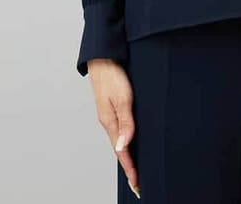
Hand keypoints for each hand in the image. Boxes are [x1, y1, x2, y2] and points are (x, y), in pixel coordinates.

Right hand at [87, 58, 140, 197]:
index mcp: (109, 122)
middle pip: (119, 149)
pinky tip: (130, 142)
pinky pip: (119, 129)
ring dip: (127, 154)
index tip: (136, 184)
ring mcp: (109, 114)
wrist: (103, 57)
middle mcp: (108, 121)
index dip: (129, 168)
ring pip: (119, 140)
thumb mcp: (123, 98)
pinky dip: (125, 141)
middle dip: (128, 166)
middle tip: (137, 183)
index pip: (121, 151)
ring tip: (135, 167)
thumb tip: (123, 146)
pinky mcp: (112, 107)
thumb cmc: (113, 75)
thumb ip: (125, 122)